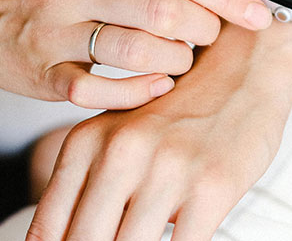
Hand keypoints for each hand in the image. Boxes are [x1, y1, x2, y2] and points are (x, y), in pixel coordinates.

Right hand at [0, 0, 271, 107]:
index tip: (257, 14)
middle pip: (165, 8)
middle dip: (204, 30)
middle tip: (208, 39)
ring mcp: (53, 30)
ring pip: (138, 48)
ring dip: (176, 62)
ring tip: (181, 62)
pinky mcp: (38, 72)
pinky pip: (97, 89)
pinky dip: (137, 93)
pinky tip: (154, 89)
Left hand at [26, 21, 291, 240]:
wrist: (243, 69)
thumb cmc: (181, 109)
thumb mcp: (120, 132)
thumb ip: (89, 179)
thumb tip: (62, 238)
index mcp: (88, 141)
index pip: (48, 229)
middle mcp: (121, 152)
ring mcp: (168, 170)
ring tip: (142, 240)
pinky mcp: (212, 187)